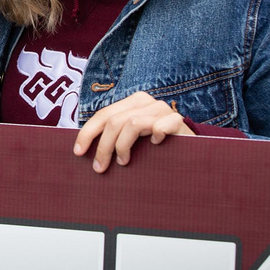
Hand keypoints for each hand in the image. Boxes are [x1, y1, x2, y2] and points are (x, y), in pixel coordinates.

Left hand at [73, 92, 193, 171]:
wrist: (191, 150)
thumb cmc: (156, 147)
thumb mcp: (132, 139)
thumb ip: (115, 136)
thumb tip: (83, 150)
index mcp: (132, 103)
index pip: (103, 115)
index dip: (87, 133)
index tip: (78, 152)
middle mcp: (146, 102)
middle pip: (113, 121)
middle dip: (103, 146)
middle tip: (100, 168)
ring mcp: (162, 109)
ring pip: (131, 123)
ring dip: (123, 146)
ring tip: (124, 162)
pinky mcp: (177, 120)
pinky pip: (160, 127)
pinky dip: (155, 137)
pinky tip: (155, 146)